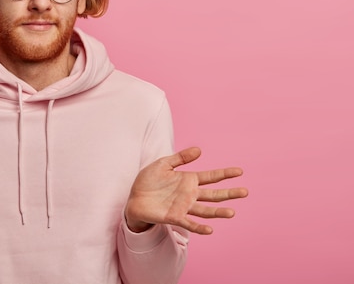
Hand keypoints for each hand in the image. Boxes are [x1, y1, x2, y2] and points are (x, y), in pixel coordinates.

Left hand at [124, 147, 247, 234]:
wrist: (134, 198)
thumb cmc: (148, 181)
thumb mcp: (163, 164)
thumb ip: (180, 158)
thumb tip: (199, 150)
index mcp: (188, 180)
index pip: (211, 177)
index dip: (224, 174)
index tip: (239, 171)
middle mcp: (189, 194)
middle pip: (213, 195)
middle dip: (229, 193)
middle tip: (245, 192)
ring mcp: (183, 207)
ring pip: (205, 210)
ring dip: (218, 212)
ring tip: (232, 212)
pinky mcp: (174, 217)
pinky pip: (189, 223)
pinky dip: (199, 227)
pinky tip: (210, 229)